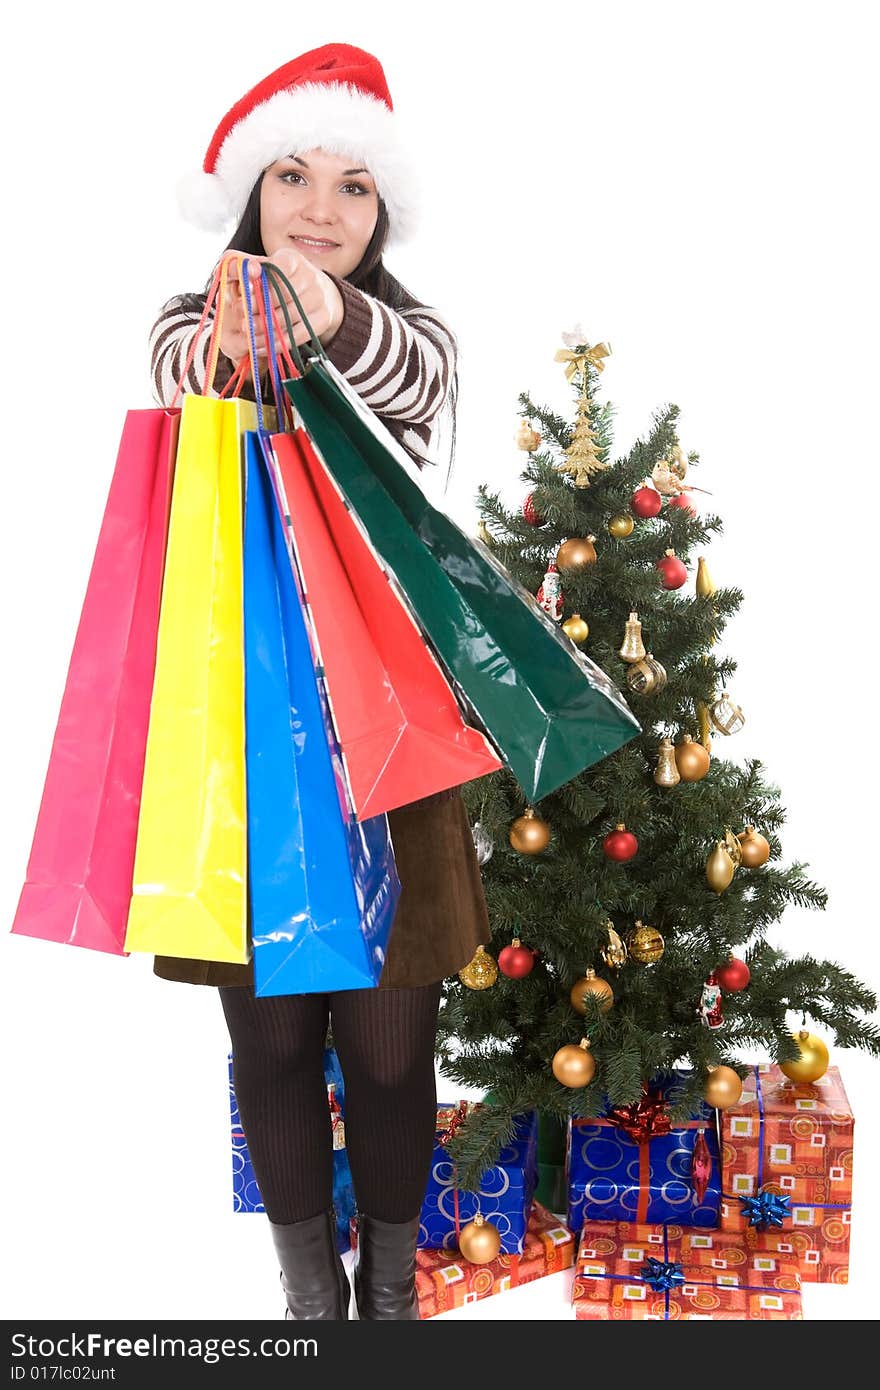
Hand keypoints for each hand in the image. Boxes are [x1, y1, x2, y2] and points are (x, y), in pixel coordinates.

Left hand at [216, 248, 343, 362]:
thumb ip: (243, 267)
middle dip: (258, 311)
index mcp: (292, 259)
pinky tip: (260, 347)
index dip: (257, 285)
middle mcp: (310, 276)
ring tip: (248, 336)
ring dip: (265, 330)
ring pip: (288, 318)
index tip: (241, 296)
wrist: (319, 294)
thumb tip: (237, 270)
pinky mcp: (323, 319)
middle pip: (281, 296)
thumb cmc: (281, 282)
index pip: (275, 269)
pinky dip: (276, 344)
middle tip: (242, 322)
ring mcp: (319, 298)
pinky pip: (296, 336)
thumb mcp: (264, 269)